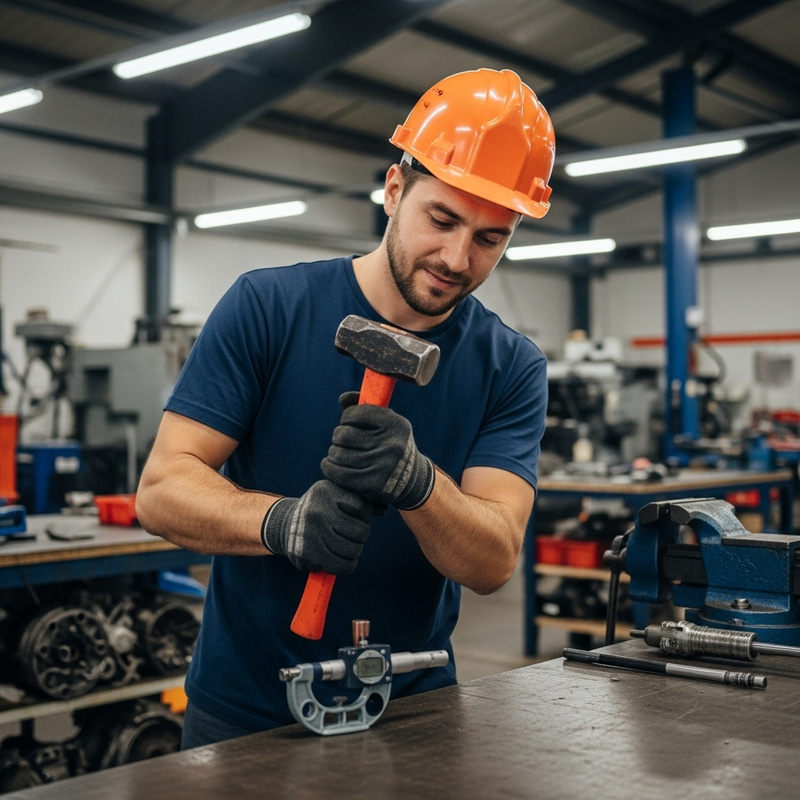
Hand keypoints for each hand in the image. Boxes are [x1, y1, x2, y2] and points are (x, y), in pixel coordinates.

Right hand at [261, 480, 373, 574]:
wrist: (286, 523)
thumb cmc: (321, 508)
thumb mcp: (336, 493)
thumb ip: (361, 498)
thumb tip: (383, 510)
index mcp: (326, 491)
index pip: (363, 509)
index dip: (363, 516)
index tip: (355, 517)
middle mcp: (317, 511)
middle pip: (360, 532)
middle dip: (359, 537)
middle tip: (349, 535)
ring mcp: (310, 533)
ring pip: (353, 551)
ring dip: (352, 552)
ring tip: (342, 546)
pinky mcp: (307, 554)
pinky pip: (341, 566)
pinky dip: (344, 566)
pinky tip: (336, 558)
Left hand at [321, 393, 434, 509]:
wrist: (412, 480)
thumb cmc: (393, 445)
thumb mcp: (388, 424)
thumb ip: (365, 408)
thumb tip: (342, 398)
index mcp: (396, 425)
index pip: (356, 413)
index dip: (347, 417)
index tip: (348, 423)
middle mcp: (391, 445)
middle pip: (343, 434)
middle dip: (338, 436)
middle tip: (342, 440)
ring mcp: (382, 466)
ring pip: (338, 454)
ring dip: (333, 452)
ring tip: (338, 453)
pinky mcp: (372, 484)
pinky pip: (338, 473)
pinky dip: (329, 467)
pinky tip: (331, 464)